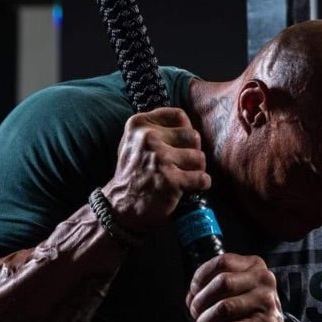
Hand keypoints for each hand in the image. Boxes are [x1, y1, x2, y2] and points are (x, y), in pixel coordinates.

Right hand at [103, 107, 210, 230]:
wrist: (120, 205)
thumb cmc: (133, 172)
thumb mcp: (135, 140)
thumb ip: (157, 126)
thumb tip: (188, 123)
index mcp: (139, 124)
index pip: (179, 116)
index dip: (185, 131)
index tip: (179, 144)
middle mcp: (148, 138)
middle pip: (193, 136)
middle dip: (192, 152)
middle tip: (182, 164)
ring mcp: (160, 159)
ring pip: (200, 158)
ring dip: (196, 170)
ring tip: (183, 176)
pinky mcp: (170, 180)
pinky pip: (202, 178)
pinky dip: (201, 184)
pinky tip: (189, 187)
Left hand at [186, 253, 295, 321]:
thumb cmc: (249, 313)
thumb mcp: (236, 292)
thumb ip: (213, 289)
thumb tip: (191, 298)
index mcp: (255, 266)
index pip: (222, 262)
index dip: (201, 276)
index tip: (193, 292)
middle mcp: (264, 280)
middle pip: (222, 283)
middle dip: (201, 301)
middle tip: (195, 315)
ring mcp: (267, 302)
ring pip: (225, 307)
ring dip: (205, 321)